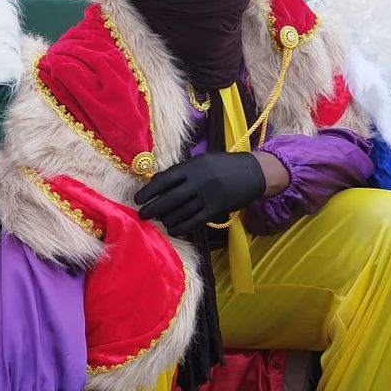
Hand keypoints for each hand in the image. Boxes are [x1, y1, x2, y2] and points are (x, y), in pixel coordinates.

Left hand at [134, 151, 265, 236]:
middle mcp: (199, 180)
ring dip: (167, 218)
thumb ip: (182, 171)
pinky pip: (195, 220)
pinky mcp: (216, 209)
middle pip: (170, 198)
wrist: (253, 172)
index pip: (165, 179)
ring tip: (158, 221)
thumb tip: (157, 180)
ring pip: (182, 211)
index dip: (149, 190)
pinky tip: (173, 229)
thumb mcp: (202, 161)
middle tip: (142, 214)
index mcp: (193, 166)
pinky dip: (181, 226)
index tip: (137, 198)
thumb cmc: (224, 165)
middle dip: (153, 207)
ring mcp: (208, 195)